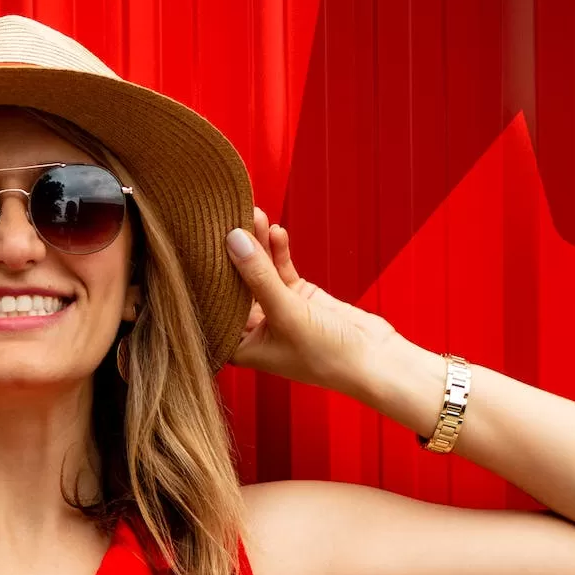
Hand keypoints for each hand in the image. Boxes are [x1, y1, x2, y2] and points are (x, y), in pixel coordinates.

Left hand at [225, 207, 399, 392]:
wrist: (374, 359)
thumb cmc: (326, 354)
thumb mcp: (287, 312)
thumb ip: (259, 275)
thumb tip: (233, 239)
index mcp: (240, 347)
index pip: (215, 307)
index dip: (207, 278)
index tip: (199, 246)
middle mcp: (253, 330)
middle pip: (235, 286)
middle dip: (234, 254)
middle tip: (227, 220)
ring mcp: (276, 311)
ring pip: (259, 273)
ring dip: (258, 246)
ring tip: (253, 214)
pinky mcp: (297, 297)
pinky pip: (281, 270)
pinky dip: (278, 252)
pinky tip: (276, 231)